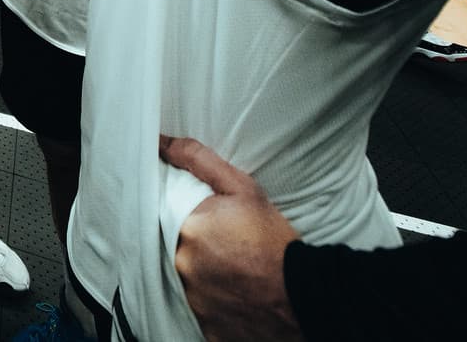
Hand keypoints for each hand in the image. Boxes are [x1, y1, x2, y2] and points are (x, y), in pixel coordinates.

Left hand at [160, 137, 302, 341]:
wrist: (304, 295)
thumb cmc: (274, 240)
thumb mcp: (242, 189)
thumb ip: (198, 160)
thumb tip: (162, 143)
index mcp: (187, 229)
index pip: (167, 218)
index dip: (187, 220)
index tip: (209, 225)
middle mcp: (182, 266)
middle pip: (176, 251)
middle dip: (196, 247)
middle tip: (226, 248)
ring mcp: (192, 301)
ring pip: (187, 281)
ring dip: (204, 275)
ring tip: (232, 271)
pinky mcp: (204, 327)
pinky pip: (200, 310)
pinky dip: (214, 302)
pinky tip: (234, 293)